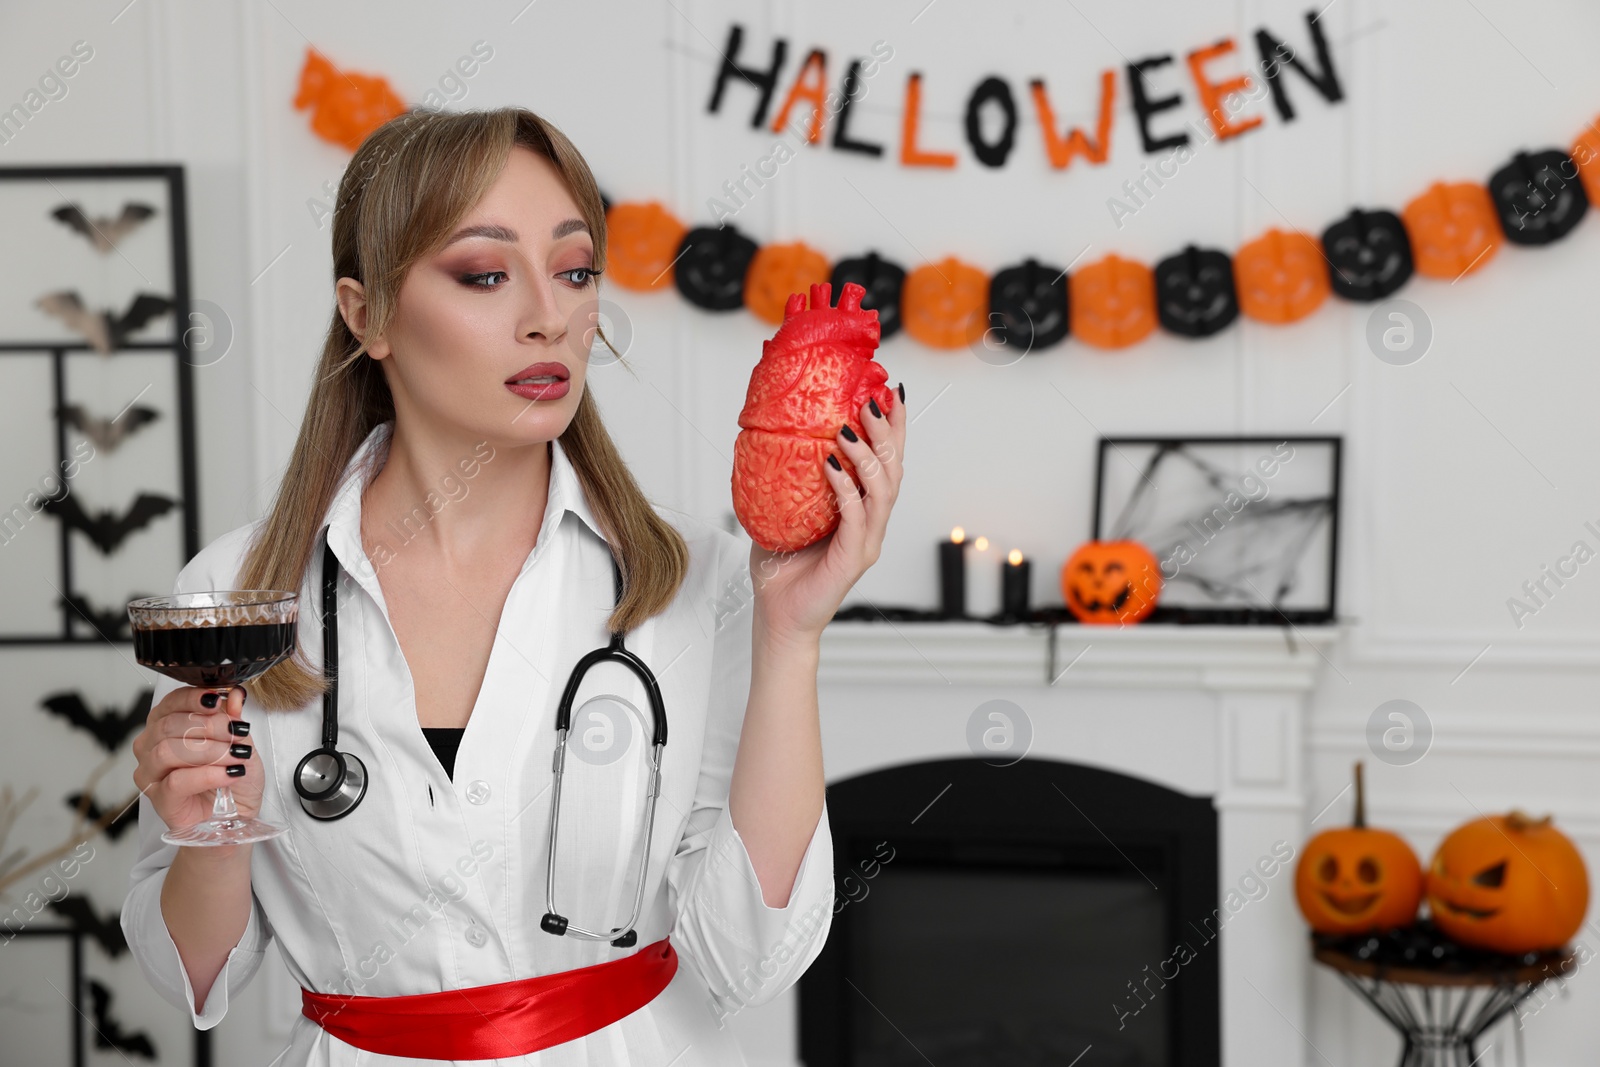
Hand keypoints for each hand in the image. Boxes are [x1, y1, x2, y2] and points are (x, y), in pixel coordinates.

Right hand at [131, 686, 260, 832]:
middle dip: (209, 726)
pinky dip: (208, 774)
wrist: (234, 818)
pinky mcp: (159, 800)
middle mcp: (150, 748)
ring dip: (209, 750)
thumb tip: (236, 694)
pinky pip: (176, 781)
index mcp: (166, 727)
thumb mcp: (240, 742)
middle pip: (168, 726)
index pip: (170, 703)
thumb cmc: (232, 778)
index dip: (193, 698)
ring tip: (237, 756)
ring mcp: (151, 775)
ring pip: (167, 751)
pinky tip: (231, 773)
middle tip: (237, 733)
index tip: (218, 700)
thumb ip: (233, 718)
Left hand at [750, 391, 906, 642]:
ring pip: (882, 491)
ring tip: (850, 429)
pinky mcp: (853, 559)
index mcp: (862, 511)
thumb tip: (767, 437)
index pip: (886, 463)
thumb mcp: (783, 513)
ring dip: (868, 456)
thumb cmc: (781, 569)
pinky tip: (832, 466)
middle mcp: (871, 524)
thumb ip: (786, 481)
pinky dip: (846, 488)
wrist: (777, 617)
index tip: (890, 392)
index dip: (893, 429)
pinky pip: (857, 517)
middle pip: (893, 470)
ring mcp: (866, 541)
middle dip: (886, 432)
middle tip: (871, 401)